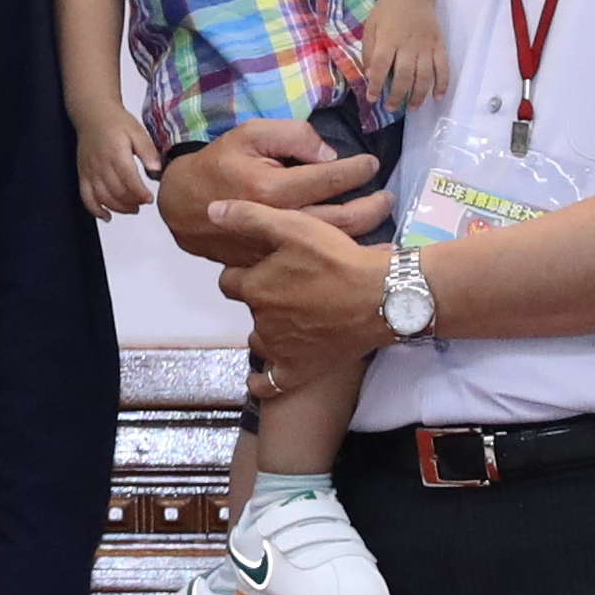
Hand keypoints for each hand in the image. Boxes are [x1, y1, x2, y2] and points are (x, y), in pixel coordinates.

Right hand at [73, 119, 154, 224]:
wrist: (93, 113)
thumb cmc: (116, 122)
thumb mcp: (138, 132)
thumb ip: (148, 151)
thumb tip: (157, 169)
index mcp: (116, 152)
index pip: (128, 179)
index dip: (140, 193)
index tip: (149, 198)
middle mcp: (101, 163)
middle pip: (116, 191)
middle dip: (132, 202)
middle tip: (143, 202)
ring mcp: (90, 171)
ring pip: (102, 197)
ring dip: (118, 208)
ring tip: (132, 208)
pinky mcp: (83, 174)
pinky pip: (86, 197)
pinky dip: (95, 210)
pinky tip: (107, 216)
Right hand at [155, 119, 388, 262]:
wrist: (184, 206)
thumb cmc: (219, 164)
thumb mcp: (249, 134)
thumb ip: (292, 136)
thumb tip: (329, 154)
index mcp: (273, 189)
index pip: (331, 177)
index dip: (358, 169)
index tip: (371, 164)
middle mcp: (280, 222)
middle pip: (343, 218)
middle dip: (374, 206)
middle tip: (389, 196)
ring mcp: (278, 247)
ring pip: (334, 244)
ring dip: (368, 234)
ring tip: (382, 220)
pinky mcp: (276, 262)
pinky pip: (317, 259)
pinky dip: (345, 255)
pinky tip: (364, 250)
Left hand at [218, 189, 400, 397]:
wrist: (382, 297)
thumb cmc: (340, 260)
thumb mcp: (294, 226)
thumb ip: (250, 218)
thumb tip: (211, 210)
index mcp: (254, 288)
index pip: (230, 282)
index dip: (245, 273)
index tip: (267, 268)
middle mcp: (261, 321)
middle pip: (250, 309)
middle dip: (262, 299)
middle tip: (292, 289)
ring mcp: (279, 349)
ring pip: (260, 340)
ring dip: (268, 331)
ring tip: (294, 319)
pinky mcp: (300, 370)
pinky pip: (270, 383)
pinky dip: (262, 382)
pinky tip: (261, 379)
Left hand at [364, 1, 453, 116]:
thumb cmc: (387, 11)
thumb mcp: (370, 26)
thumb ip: (368, 50)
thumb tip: (370, 74)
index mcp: (388, 40)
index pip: (380, 66)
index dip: (376, 84)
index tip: (372, 98)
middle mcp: (408, 45)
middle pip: (404, 75)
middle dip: (397, 95)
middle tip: (391, 107)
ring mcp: (426, 46)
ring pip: (424, 75)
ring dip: (419, 94)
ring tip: (412, 107)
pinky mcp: (439, 46)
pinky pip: (443, 67)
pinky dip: (442, 83)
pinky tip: (438, 96)